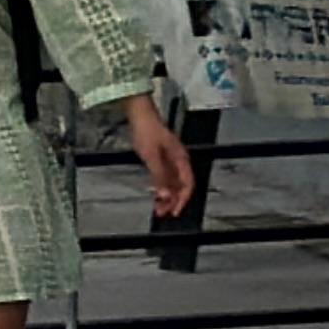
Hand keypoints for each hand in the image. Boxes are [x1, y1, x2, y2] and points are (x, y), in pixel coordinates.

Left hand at [124, 97, 196, 218]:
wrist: (140, 115)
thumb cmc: (147, 131)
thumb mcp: (152, 156)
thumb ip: (159, 176)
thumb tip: (164, 195)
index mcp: (182, 159)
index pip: (188, 184)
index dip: (183, 199)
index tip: (175, 212)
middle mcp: (179, 161)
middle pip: (181, 186)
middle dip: (173, 201)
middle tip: (162, 213)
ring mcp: (170, 160)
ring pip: (172, 183)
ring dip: (166, 196)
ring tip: (157, 208)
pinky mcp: (162, 158)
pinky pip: (165, 177)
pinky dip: (161, 187)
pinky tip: (155, 195)